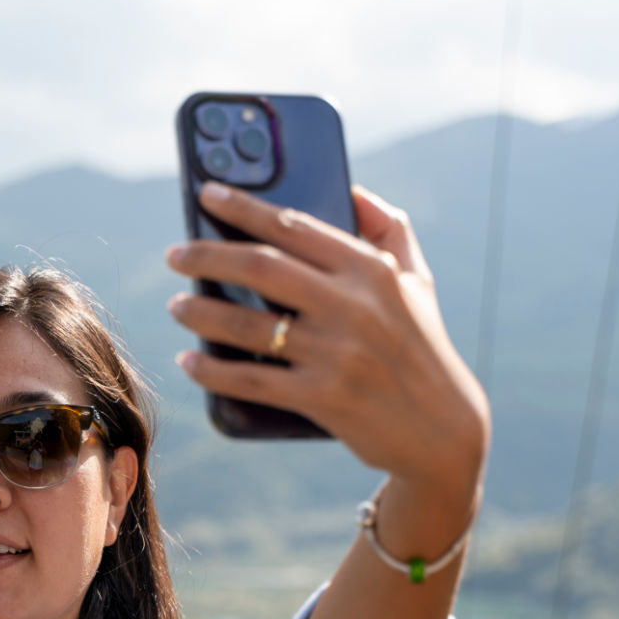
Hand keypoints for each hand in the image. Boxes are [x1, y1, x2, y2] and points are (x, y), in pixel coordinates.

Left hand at [166, 180, 489, 510]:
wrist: (443, 429)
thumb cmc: (422, 346)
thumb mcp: (418, 281)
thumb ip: (389, 229)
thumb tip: (352, 189)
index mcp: (370, 269)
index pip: (293, 226)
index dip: (243, 207)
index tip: (206, 194)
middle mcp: (352, 306)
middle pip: (260, 267)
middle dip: (206, 256)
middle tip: (175, 255)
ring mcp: (336, 354)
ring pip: (247, 324)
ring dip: (200, 312)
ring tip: (176, 306)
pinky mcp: (323, 398)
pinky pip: (251, 380)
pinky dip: (212, 370)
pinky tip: (189, 360)